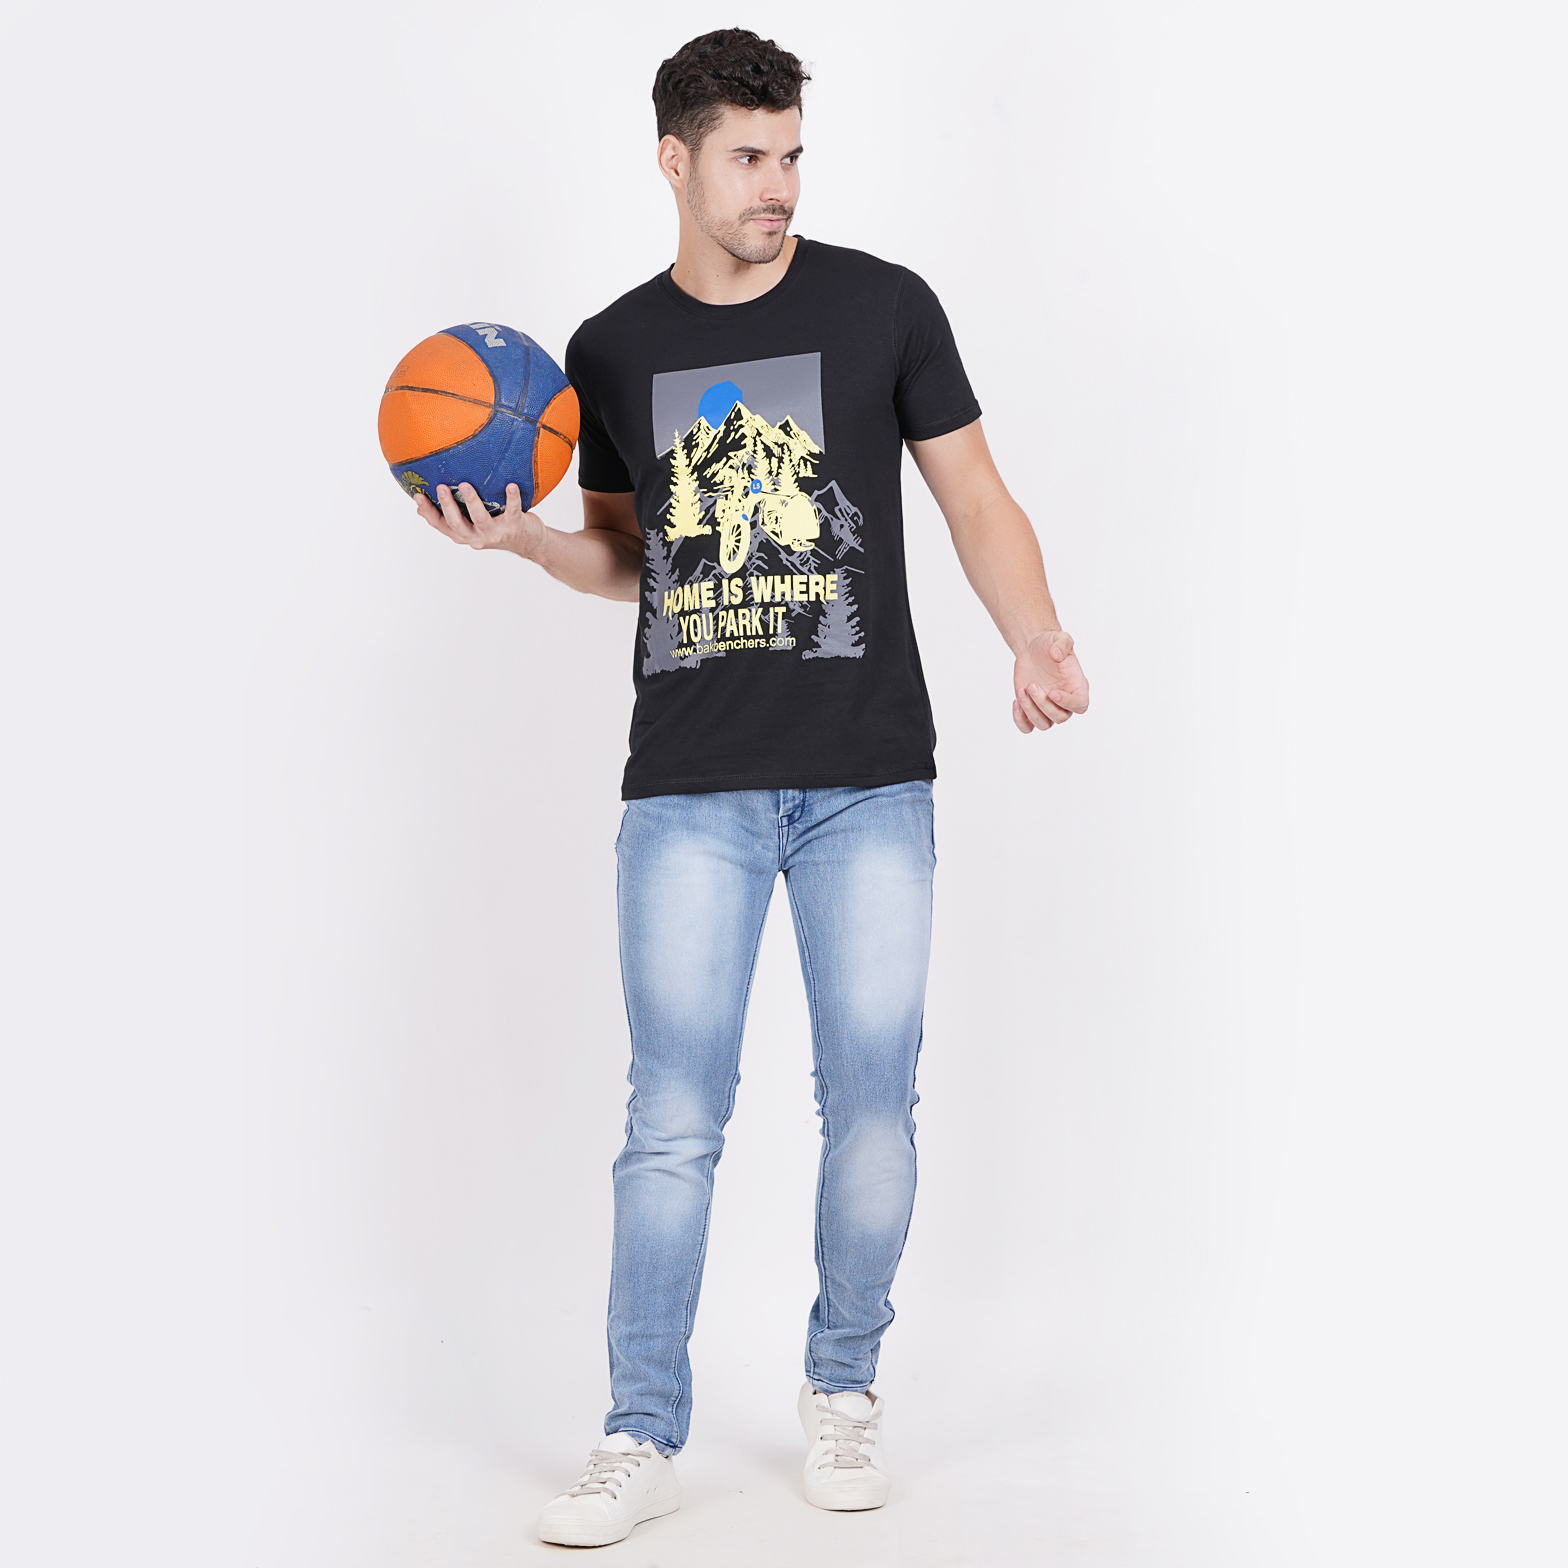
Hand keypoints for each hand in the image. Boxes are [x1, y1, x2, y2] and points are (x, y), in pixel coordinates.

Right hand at [415, 481, 543, 558]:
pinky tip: (511, 485)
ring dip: (472, 502)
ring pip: (480, 519)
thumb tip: (418, 510)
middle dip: (448, 506)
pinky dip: (512, 498)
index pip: (440, 525)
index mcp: (465, 535)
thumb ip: (452, 518)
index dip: (427, 512)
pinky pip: (513, 510)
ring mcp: (496, 533)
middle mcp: (477, 537)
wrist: (529, 542)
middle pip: (457, 524)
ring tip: (465, 485)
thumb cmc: (497, 528)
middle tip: (441, 487)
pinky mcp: (514, 527)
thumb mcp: (472, 526)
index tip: (417, 495)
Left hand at [1012, 629, 1088, 732]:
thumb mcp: (1060, 638)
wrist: (1034, 650)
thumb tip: (1057, 656)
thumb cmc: (1051, 645)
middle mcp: (1064, 702)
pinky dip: (1020, 720)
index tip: (1053, 692)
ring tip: (1022, 691)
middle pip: (1060, 717)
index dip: (1068, 703)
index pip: (1080, 705)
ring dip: (1030, 711)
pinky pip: (1027, 727)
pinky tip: (1016, 701)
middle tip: (1032, 685)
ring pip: (1044, 724)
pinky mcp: (1031, 710)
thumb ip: (1062, 644)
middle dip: (1043, 704)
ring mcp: (1048, 708)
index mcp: (1077, 687)